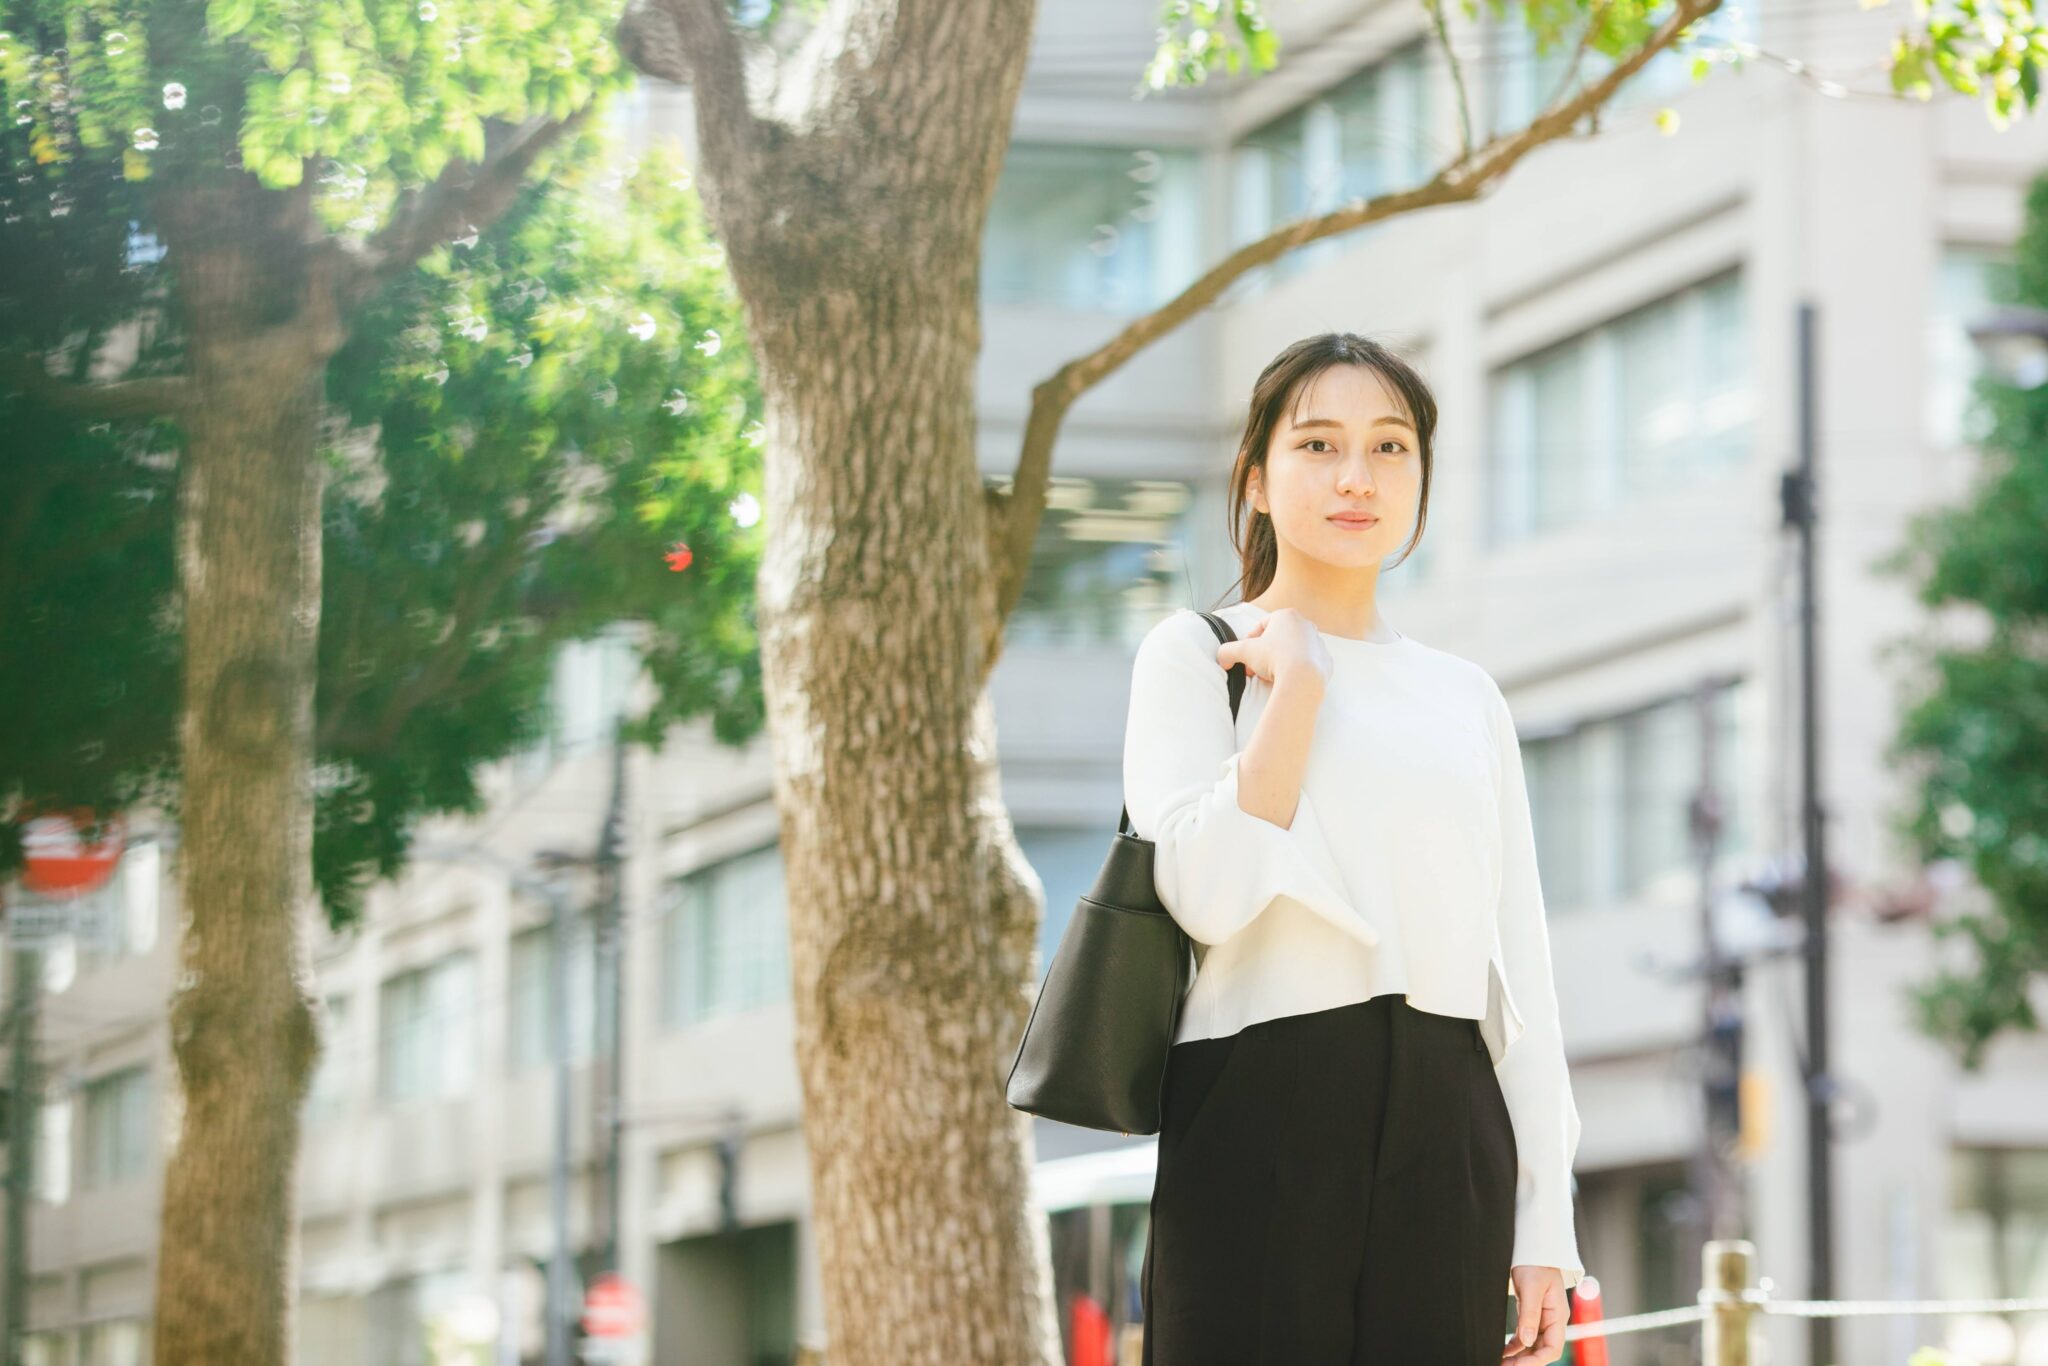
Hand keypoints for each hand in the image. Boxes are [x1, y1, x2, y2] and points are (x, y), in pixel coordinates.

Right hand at [1215, 607, 1332, 687]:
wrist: (1303, 679)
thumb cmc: (1274, 658)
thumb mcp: (1242, 651)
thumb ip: (1227, 651)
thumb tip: (1222, 659)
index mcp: (1286, 616)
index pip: (1262, 626)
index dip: (1249, 642)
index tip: (1245, 657)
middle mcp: (1305, 625)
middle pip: (1278, 639)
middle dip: (1264, 654)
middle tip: (1255, 669)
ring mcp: (1318, 642)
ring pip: (1292, 651)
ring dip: (1279, 662)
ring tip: (1271, 676)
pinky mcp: (1326, 660)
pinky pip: (1307, 664)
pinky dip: (1297, 671)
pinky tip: (1288, 680)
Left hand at [1501, 1265, 1567, 1364]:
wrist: (1533, 1247)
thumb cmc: (1536, 1263)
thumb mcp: (1532, 1288)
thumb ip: (1530, 1315)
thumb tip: (1526, 1342)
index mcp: (1558, 1315)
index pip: (1552, 1348)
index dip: (1537, 1361)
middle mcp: (1552, 1320)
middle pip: (1542, 1350)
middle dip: (1525, 1361)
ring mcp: (1542, 1318)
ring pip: (1532, 1345)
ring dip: (1518, 1356)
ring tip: (1501, 1361)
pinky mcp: (1530, 1314)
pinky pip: (1524, 1335)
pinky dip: (1515, 1345)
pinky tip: (1504, 1351)